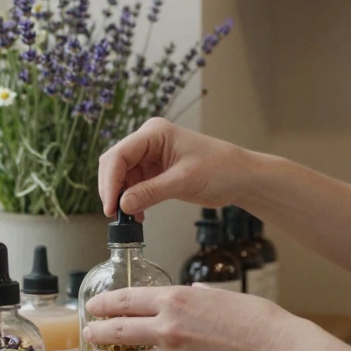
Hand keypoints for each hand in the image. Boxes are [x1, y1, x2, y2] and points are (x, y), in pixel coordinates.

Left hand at [82, 284, 301, 350]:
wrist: (275, 350)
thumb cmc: (255, 319)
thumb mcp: (219, 294)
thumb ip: (196, 294)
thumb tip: (189, 291)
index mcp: (175, 299)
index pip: (125, 300)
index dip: (103, 304)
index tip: (93, 306)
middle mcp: (167, 327)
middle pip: (117, 331)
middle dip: (97, 332)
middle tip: (88, 334)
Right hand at [98, 117, 249, 216]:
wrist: (240, 177)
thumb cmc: (220, 168)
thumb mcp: (183, 181)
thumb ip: (150, 192)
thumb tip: (122, 205)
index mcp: (154, 133)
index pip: (120, 155)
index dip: (110, 181)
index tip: (111, 206)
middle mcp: (148, 141)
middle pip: (115, 164)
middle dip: (113, 189)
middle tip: (115, 215)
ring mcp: (150, 156)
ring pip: (122, 177)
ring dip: (122, 197)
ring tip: (130, 218)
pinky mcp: (155, 171)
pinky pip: (134, 185)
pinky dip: (132, 200)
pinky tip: (138, 214)